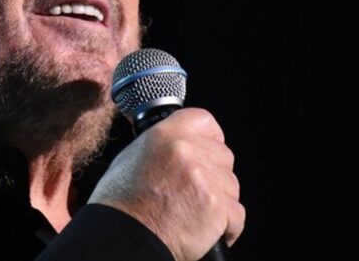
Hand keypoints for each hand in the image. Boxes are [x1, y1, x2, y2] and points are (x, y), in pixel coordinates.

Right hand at [87, 108, 244, 260]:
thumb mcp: (132, 157)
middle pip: (223, 156)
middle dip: (214, 175)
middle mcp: (187, 150)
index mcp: (166, 134)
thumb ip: (162, 146)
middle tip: (194, 193)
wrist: (123, 236)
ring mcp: (204, 177)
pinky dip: (227, 227)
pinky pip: (237, 214)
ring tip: (194, 214)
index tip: (208, 150)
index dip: (210, 138)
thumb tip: (180, 145)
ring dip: (219, 202)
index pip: (205, 122)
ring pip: (231, 186)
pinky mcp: (217, 206)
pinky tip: (205, 230)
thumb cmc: (121, 203)